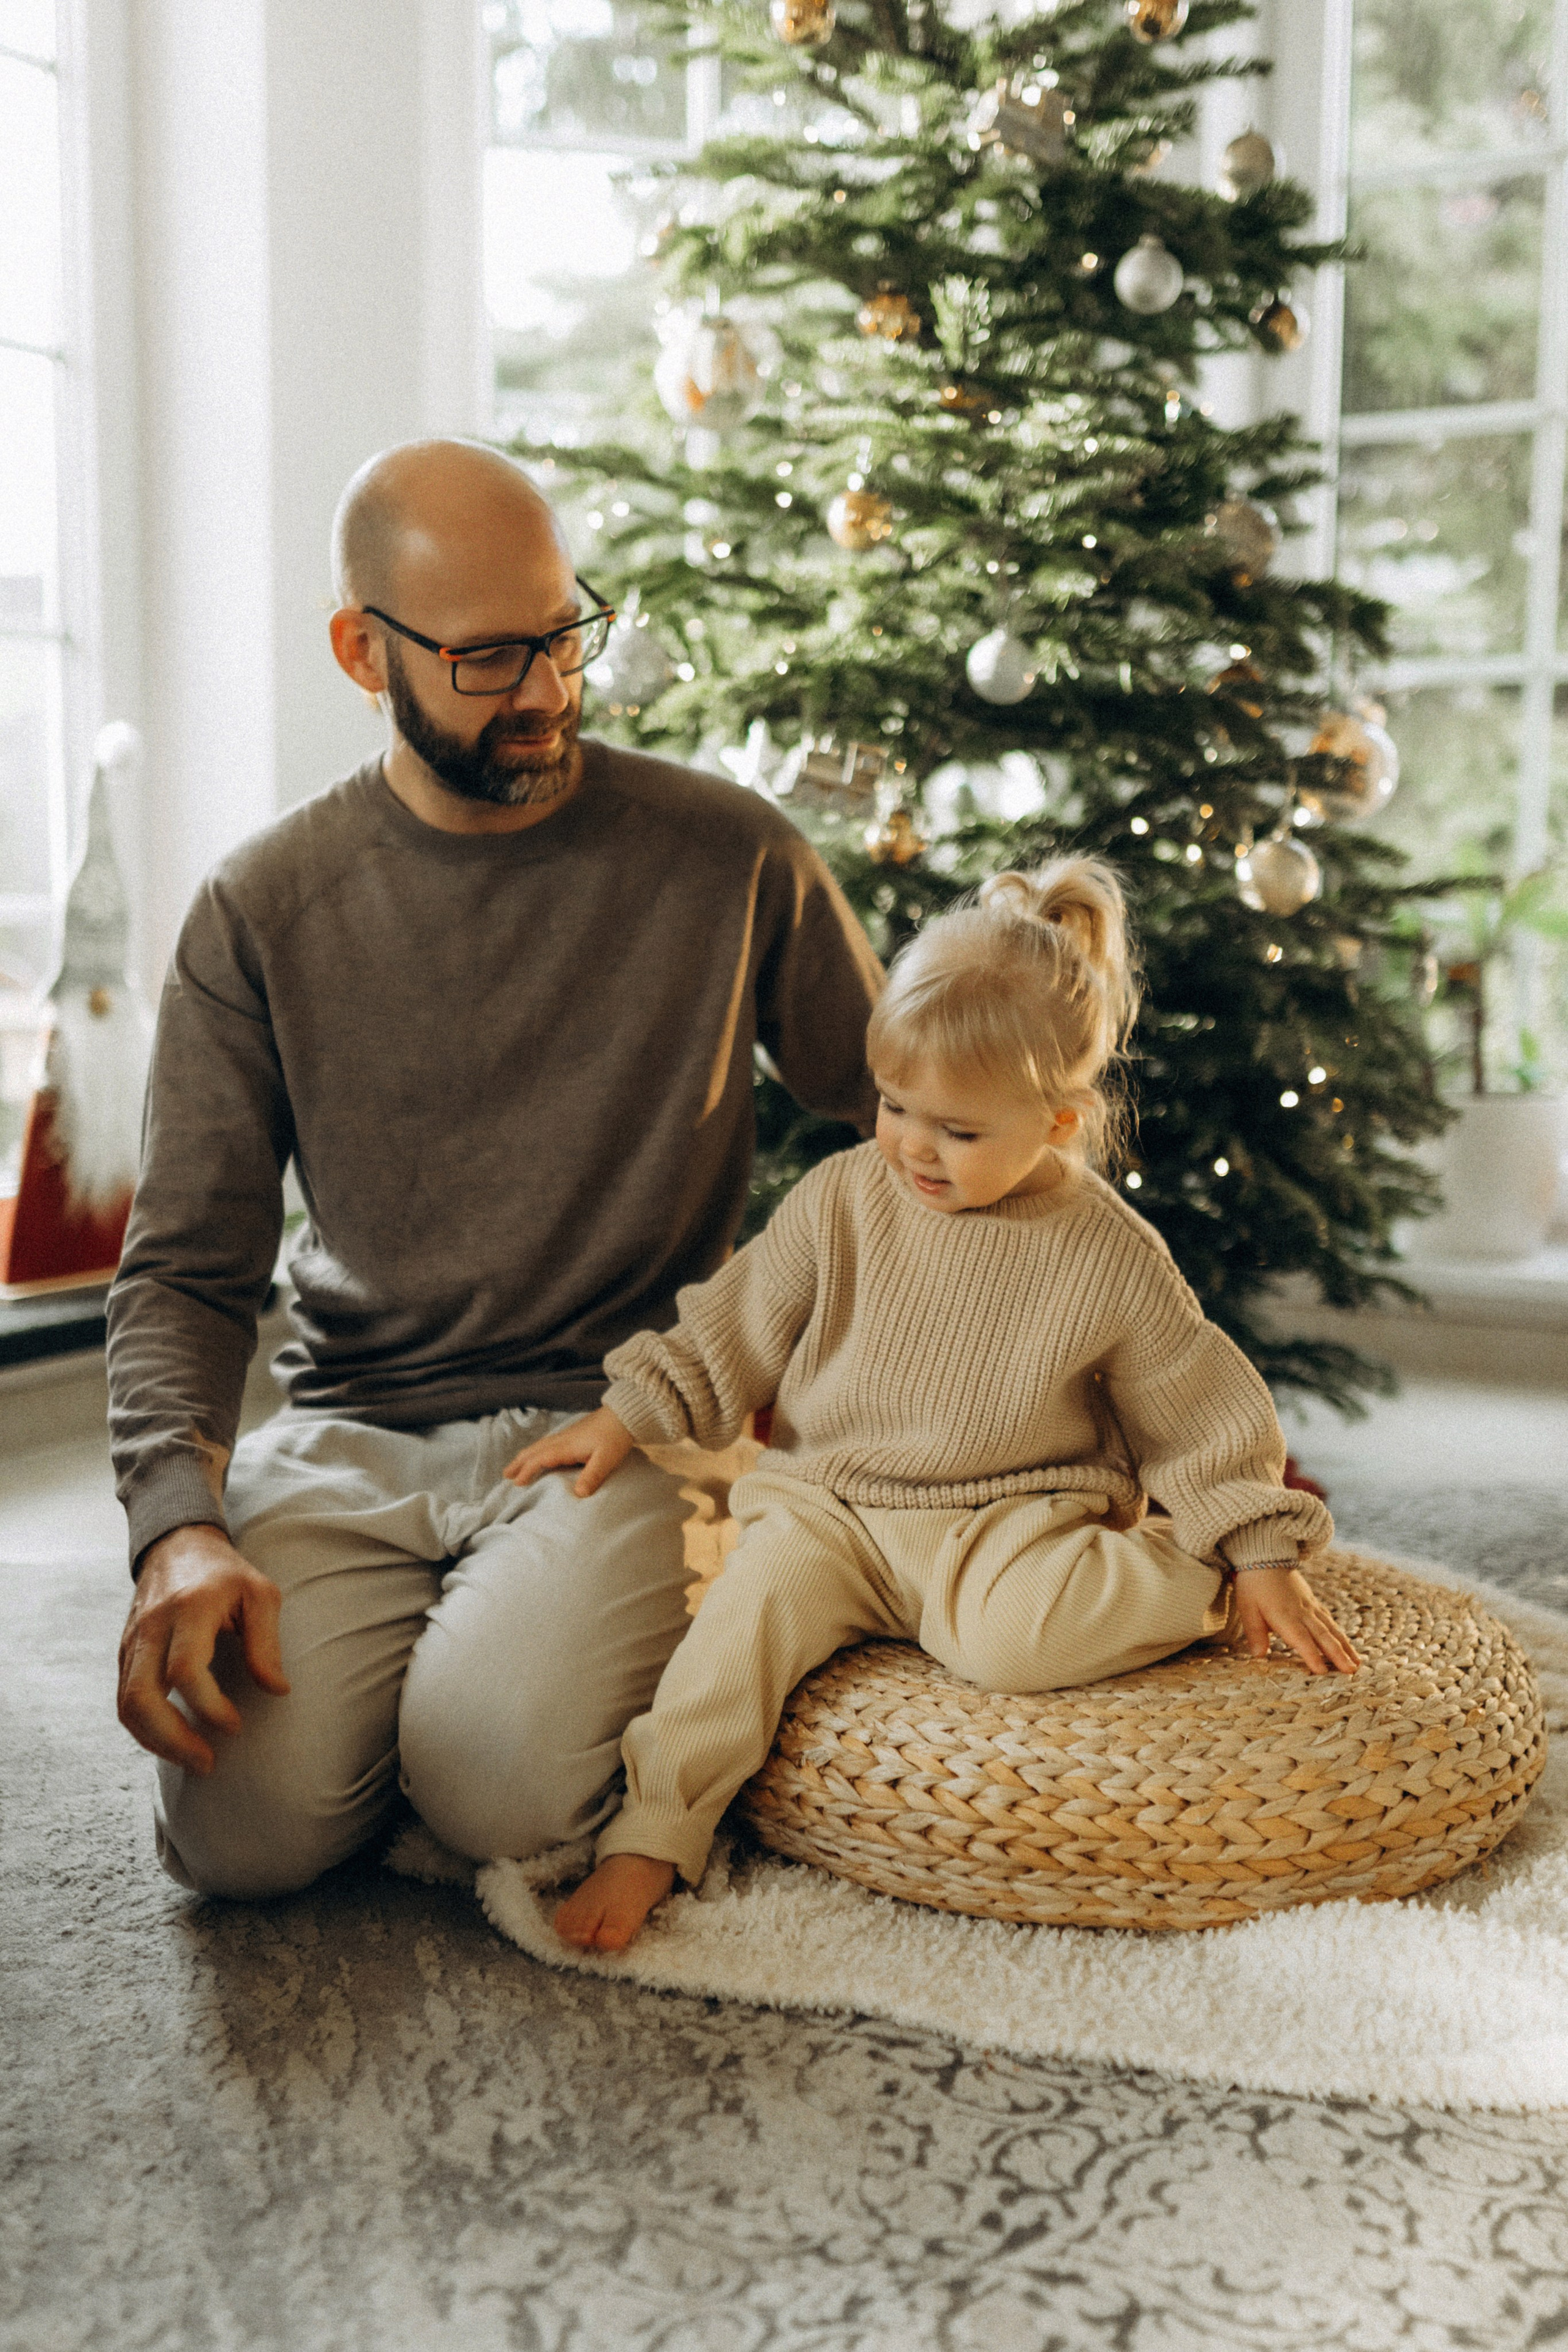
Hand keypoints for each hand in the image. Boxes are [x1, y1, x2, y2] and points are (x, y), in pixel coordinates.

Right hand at [118, 1523, 289, 1772]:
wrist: (177, 1546)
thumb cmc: (226, 1574)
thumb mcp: (260, 1594)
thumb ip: (267, 1643)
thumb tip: (278, 1690)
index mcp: (189, 1608)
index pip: (186, 1669)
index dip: (209, 1706)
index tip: (236, 1726)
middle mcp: (152, 1627)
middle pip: (142, 1696)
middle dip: (172, 1739)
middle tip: (207, 1763)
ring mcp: (132, 1641)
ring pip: (127, 1705)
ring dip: (156, 1742)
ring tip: (192, 1760)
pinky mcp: (124, 1652)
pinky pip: (124, 1699)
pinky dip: (145, 1728)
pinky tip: (173, 1741)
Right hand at [503, 1405, 634, 1497]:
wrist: (624, 1415)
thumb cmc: (615, 1437)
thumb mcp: (606, 1459)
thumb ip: (592, 1476)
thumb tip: (579, 1495)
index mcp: (565, 1446)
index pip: (539, 1459)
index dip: (526, 1471)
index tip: (516, 1484)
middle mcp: (562, 1440)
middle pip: (534, 1450)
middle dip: (519, 1462)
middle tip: (505, 1475)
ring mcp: (566, 1435)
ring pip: (540, 1446)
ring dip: (526, 1456)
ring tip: (516, 1466)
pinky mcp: (573, 1434)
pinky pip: (547, 1444)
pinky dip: (537, 1451)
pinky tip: (541, 1455)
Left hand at [1234, 1566, 1360, 1675]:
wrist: (1265, 1558)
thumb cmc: (1253, 1585)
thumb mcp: (1247, 1608)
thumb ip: (1255, 1633)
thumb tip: (1258, 1655)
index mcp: (1285, 1616)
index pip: (1301, 1639)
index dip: (1311, 1655)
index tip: (1322, 1672)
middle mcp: (1302, 1613)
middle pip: (1323, 1636)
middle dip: (1338, 1655)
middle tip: (1351, 1672)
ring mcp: (1310, 1607)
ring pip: (1331, 1629)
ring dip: (1345, 1647)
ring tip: (1357, 1663)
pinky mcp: (1313, 1602)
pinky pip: (1329, 1620)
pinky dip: (1339, 1633)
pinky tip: (1346, 1643)